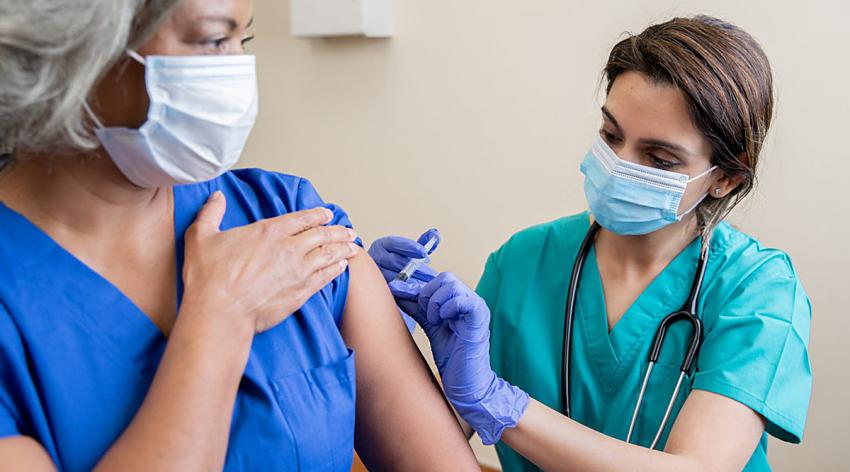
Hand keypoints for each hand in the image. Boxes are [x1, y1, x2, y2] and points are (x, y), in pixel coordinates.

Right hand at [182, 191, 358, 332]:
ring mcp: (298, 271)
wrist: (220, 313)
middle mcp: (289, 248)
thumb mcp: (201, 236)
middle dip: (338, 231)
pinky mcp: (301, 292)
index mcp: (269, 231)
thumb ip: (211, 213)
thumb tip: (216, 196)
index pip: (301, 218)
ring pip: (328, 254)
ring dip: (343, 248)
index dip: (317, 215)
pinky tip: (343, 267)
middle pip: (322, 235)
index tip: (328, 214)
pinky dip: (336, 269)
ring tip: (354, 246)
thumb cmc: (208, 278)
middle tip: (349, 231)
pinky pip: (326, 277)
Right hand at [368, 229, 439, 330]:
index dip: (410, 247)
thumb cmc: (398, 263)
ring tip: (427, 286)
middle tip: (432, 275)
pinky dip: (406, 293)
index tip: (424, 252)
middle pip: (395, 262)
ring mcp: (375, 274)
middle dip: (416, 269)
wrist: (382, 280)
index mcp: (382, 246)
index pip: (395, 243)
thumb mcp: (410, 251)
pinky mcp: (378, 289)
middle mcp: (375, 258)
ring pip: (393, 278)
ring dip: (412, 282)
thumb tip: (435, 234)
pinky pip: (392, 291)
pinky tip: (418, 295)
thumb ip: (423, 242)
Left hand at [410, 272, 528, 444]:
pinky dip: (447, 308)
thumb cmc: (452, 357)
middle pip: (445, 277)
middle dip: (427, 294)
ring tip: (434, 322)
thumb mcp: (430, 326)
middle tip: (426, 317)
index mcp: (460, 300)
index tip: (397, 293)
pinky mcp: (479, 318)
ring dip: (435, 302)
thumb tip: (397, 290)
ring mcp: (476, 307)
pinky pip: (462, 300)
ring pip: (451, 285)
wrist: (466, 383)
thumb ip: (417, 308)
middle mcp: (470, 300)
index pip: (438, 279)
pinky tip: (442, 322)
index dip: (417, 287)